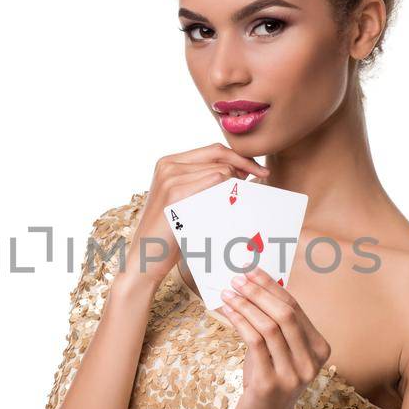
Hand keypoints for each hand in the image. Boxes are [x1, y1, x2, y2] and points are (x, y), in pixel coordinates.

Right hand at [125, 144, 268, 285]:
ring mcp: (170, 177)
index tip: (257, 170)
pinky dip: (227, 193)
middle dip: (245, 164)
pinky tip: (231, 207)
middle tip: (262, 177)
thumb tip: (239, 172)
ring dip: (235, 185)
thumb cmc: (170, 233)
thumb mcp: (186, 200)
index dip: (238, 157)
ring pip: (220, 170)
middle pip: (219, 155)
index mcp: (169, 162)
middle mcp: (168, 164)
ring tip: (242, 201)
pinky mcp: (175, 192)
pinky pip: (215, 182)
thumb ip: (204, 182)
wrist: (145, 258)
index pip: (213, 150)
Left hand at [218, 267, 333, 408]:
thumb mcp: (276, 351)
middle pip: (286, 315)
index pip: (296, 308)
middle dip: (259, 292)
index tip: (252, 271)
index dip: (272, 287)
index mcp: (319, 349)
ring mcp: (294, 374)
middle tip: (237, 279)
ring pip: (270, 327)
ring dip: (246, 305)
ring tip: (228, 293)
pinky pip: (255, 343)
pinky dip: (240, 321)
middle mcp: (311, 361)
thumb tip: (252, 286)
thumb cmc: (268, 381)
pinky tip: (227, 311)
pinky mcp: (271, 383)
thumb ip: (273, 325)